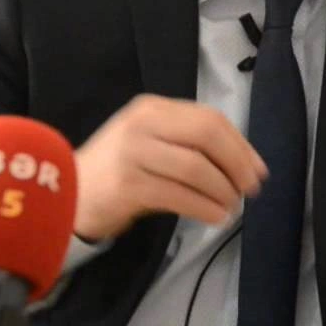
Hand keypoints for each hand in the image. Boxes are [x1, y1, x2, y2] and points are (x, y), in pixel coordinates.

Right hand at [71, 94, 267, 240]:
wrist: (66, 194)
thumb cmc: (117, 170)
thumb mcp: (151, 142)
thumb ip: (190, 144)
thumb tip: (247, 163)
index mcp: (153, 108)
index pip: (210, 119)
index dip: (240, 145)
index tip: (258, 170)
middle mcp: (143, 124)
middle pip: (207, 136)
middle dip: (237, 164)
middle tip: (249, 189)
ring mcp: (132, 153)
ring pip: (196, 168)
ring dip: (222, 191)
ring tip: (231, 207)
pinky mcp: (127, 185)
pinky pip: (179, 195)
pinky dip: (204, 208)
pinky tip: (215, 216)